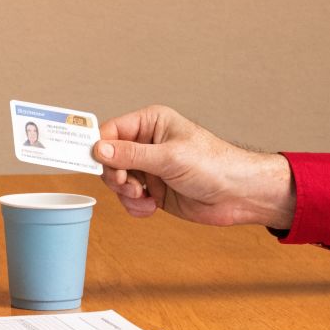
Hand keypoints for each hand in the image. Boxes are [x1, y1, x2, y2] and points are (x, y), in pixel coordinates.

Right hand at [91, 105, 295, 229]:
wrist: (240, 195)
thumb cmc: (215, 165)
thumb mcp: (170, 157)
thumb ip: (132, 155)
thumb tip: (99, 150)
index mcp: (150, 123)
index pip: (110, 132)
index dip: (98, 149)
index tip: (88, 163)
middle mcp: (146, 143)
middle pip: (108, 158)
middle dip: (115, 176)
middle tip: (129, 185)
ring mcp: (149, 167)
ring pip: (116, 180)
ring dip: (125, 193)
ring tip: (144, 197)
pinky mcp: (153, 189)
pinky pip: (128, 198)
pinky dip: (135, 205)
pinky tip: (151, 207)